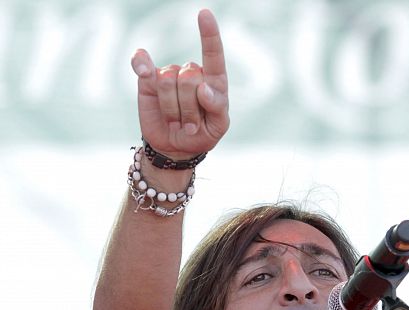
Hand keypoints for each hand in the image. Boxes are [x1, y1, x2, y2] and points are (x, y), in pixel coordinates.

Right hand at [130, 9, 228, 159]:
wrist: (175, 146)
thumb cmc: (202, 133)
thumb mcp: (218, 127)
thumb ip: (217, 107)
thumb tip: (204, 88)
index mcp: (214, 81)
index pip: (213, 56)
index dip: (209, 36)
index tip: (205, 14)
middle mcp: (191, 73)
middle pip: (189, 78)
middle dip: (189, 108)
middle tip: (191, 125)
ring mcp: (169, 75)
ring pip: (168, 80)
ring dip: (172, 109)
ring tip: (178, 121)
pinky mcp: (147, 80)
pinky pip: (141, 63)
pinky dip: (140, 63)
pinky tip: (143, 69)